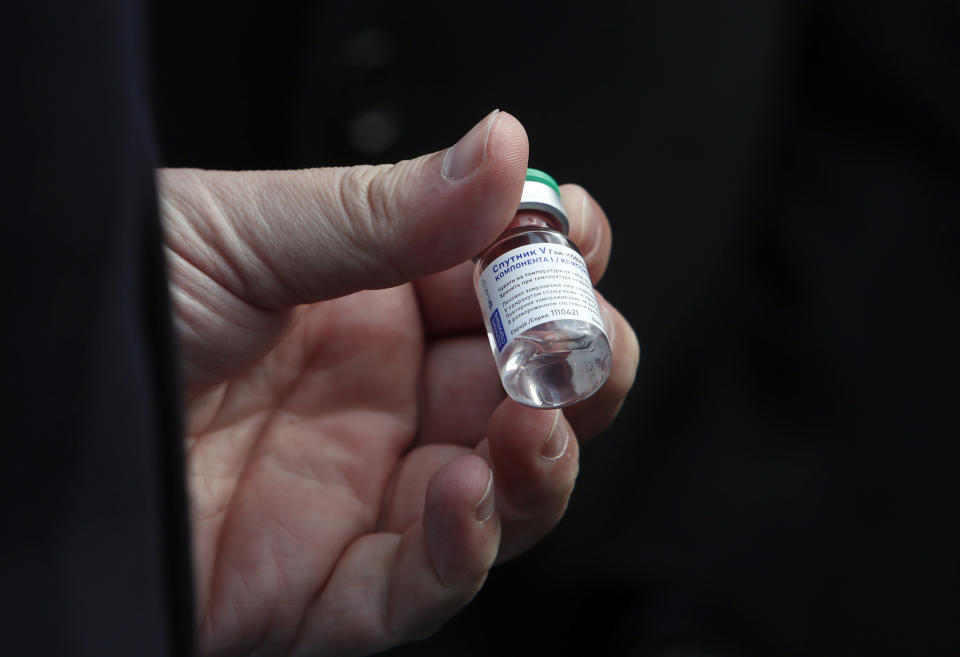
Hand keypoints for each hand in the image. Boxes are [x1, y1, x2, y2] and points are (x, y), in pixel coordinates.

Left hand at [160, 110, 638, 656]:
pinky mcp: (324, 586)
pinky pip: (421, 586)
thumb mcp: (241, 239)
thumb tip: (501, 153)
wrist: (13, 424)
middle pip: (524, 395)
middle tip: (576, 339)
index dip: (551, 262)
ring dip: (545, 460)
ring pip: (504, 495)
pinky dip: (465, 548)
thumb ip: (380, 214)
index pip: (496, 289)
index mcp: (365, 307)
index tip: (574, 236)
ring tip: (536, 418)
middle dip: (574, 365)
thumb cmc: (106, 314)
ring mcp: (359, 494)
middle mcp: (378, 403)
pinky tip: (468, 490)